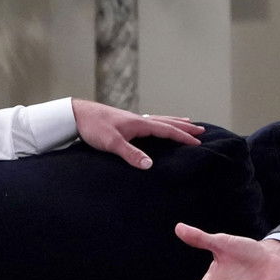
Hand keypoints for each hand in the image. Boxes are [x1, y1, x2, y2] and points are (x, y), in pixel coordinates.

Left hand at [71, 99, 202, 168]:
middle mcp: (139, 119)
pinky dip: (159, 123)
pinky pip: (149, 122)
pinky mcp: (125, 123)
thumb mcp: (112, 143)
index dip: (183, 136)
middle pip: (167, 122)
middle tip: (201, 130)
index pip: (167, 129)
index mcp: (139, 123)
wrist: (77, 114)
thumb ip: (131, 153)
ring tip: (186, 122)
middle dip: (184, 127)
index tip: (198, 142)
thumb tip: (150, 165)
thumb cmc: (94, 127)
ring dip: (174, 122)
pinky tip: (157, 126)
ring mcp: (132, 120)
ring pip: (159, 120)